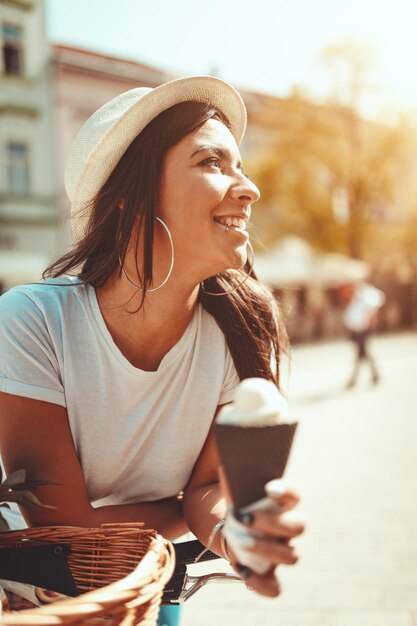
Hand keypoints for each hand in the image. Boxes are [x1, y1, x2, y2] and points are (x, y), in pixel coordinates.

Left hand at [222, 479, 304, 597]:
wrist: (224, 520)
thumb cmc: (234, 497)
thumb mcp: (233, 481)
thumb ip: (234, 470)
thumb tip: (227, 461)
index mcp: (283, 502)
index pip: (294, 494)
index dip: (286, 491)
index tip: (269, 487)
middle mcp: (288, 527)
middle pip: (298, 526)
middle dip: (272, 523)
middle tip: (244, 517)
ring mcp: (282, 551)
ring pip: (292, 556)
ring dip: (266, 550)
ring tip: (241, 541)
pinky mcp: (268, 573)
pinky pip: (275, 587)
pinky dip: (260, 583)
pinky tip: (241, 569)